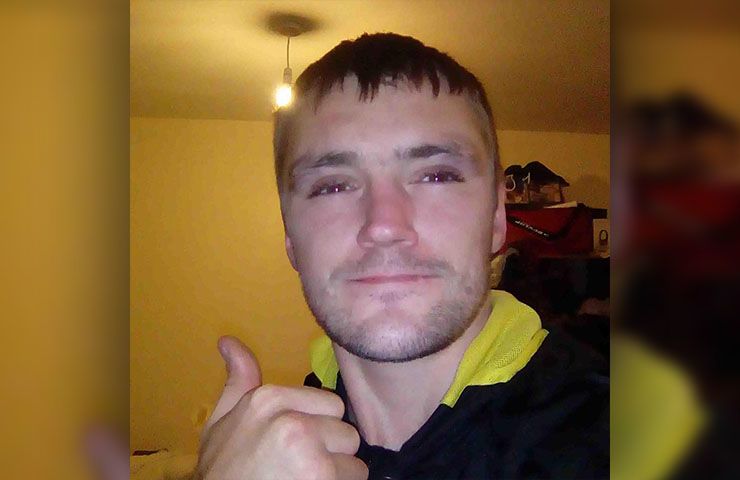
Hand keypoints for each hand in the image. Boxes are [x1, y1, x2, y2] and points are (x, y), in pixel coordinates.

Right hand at [194, 336, 367, 479]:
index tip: (299, 445)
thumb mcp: (222, 421)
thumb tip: (228, 341)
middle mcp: (292, 422)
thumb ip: (238, 381)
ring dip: (338, 475)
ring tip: (308, 479)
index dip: (320, 428)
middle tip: (304, 466)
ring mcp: (310, 453)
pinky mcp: (322, 478)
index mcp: (270, 399)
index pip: (331, 404)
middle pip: (346, 432)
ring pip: (354, 462)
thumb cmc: (222, 469)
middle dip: (332, 452)